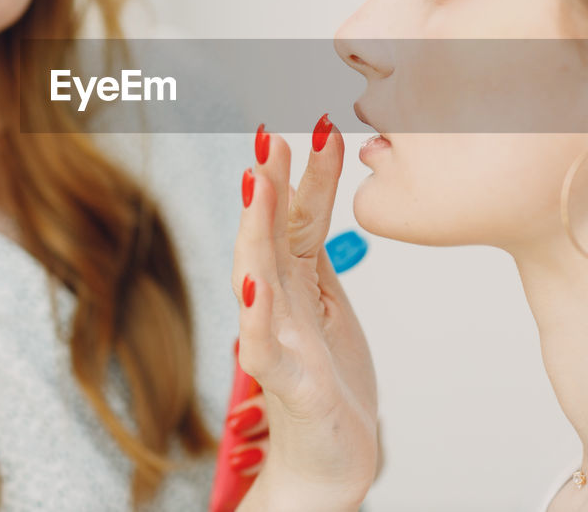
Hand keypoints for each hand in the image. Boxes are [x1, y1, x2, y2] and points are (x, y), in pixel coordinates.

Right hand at [231, 121, 378, 510]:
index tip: (322, 128)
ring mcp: (277, 341)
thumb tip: (319, 185)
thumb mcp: (329, 301)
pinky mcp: (285, 384)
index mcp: (295, 283)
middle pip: (269, 237)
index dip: (308, 174)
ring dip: (257, 231)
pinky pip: (264, 347)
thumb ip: (317, 249)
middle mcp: (278, 304)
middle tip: (273, 140)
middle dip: (270, 187)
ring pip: (259, 277)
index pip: (299, 218)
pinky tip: (256, 285)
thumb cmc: (328, 379)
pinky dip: (256, 316)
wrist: (330, 460)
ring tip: (261, 186)